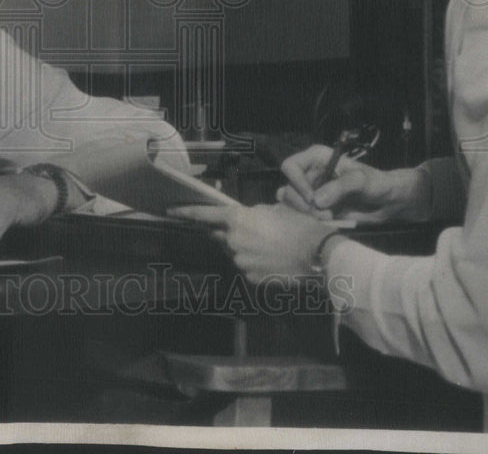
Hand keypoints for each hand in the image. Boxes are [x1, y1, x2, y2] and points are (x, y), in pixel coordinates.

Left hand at [168, 203, 333, 282]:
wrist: (317, 254)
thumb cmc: (298, 225)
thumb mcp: (275, 209)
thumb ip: (253, 214)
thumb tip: (248, 219)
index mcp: (237, 219)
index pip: (204, 214)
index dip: (185, 211)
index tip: (170, 210)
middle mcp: (233, 241)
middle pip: (221, 234)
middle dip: (229, 231)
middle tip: (251, 230)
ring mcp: (241, 262)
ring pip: (235, 251)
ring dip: (245, 247)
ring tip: (270, 245)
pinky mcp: (251, 278)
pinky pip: (247, 266)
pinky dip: (255, 262)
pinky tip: (273, 259)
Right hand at [278, 144, 429, 223]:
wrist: (387, 203)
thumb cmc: (376, 183)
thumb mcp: (361, 181)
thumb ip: (340, 187)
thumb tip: (316, 201)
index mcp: (316, 158)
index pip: (290, 167)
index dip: (297, 183)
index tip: (313, 198)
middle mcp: (309, 174)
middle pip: (288, 189)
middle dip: (304, 205)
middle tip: (326, 214)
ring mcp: (310, 192)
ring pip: (291, 205)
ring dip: (307, 215)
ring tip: (329, 218)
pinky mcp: (315, 209)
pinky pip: (300, 216)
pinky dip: (308, 221)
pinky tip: (324, 223)